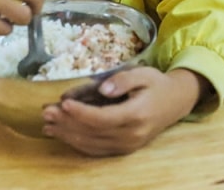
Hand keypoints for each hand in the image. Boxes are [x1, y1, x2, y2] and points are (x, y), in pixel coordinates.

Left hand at [43, 67, 205, 155]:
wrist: (176, 102)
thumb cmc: (157, 85)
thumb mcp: (144, 73)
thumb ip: (123, 79)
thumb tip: (102, 88)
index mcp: (137, 114)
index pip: (102, 118)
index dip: (80, 112)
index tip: (62, 103)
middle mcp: (131, 135)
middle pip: (92, 133)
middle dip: (66, 123)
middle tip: (47, 112)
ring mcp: (127, 145)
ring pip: (91, 144)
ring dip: (67, 135)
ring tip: (48, 125)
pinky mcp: (124, 149)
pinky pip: (96, 150)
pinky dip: (77, 143)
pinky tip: (63, 134)